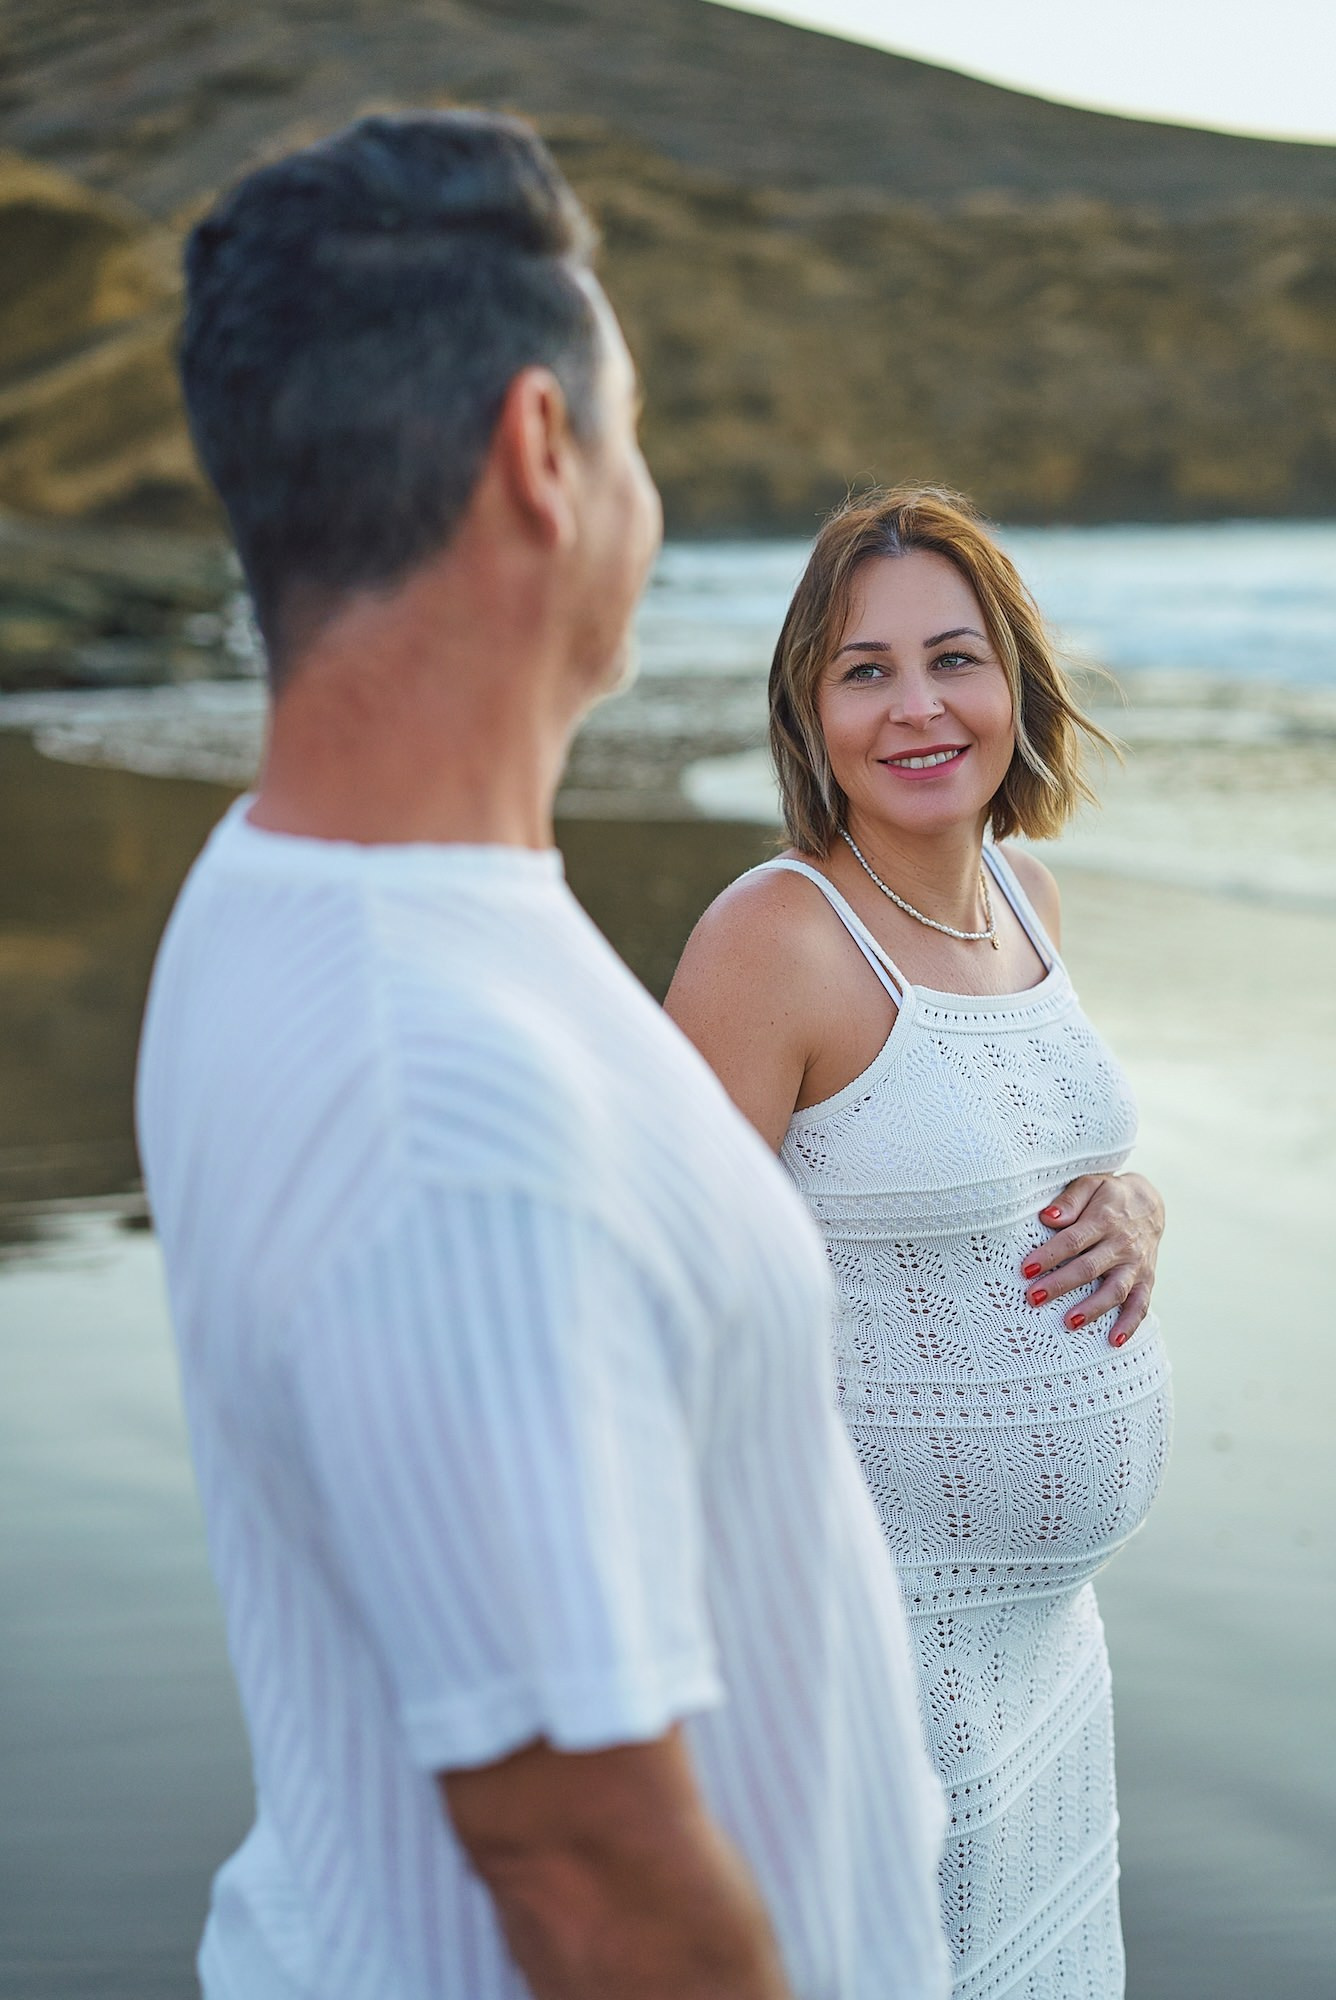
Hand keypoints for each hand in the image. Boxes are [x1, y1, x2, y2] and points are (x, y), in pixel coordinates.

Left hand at [1021, 1172, 1164, 1347]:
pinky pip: (1141, 1305)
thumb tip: (1048, 1218)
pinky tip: (1114, 1342)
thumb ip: (1070, 1200)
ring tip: (1069, 1322)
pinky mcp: (1147, 1280)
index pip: (1073, 1240)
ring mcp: (1136, 1265)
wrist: (1149, 1203)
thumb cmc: (1109, 1196)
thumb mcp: (1091, 1184)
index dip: (1049, 1255)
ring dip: (1093, 1308)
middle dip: (1060, 1284)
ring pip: (1115, 1290)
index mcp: (1104, 1220)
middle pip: (1089, 1268)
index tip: (1026, 1269)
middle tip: (1033, 1298)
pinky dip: (1130, 1325)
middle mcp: (1122, 1245)